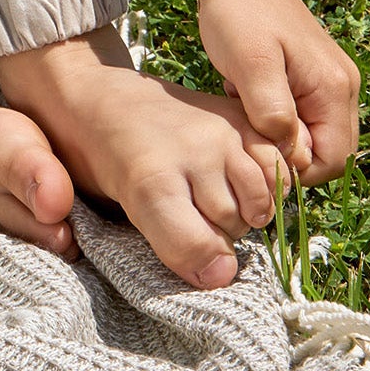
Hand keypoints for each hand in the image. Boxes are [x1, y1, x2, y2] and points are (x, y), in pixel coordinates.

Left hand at [0, 28, 283, 287]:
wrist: (93, 94)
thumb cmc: (94, 158)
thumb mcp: (112, 206)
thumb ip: (167, 242)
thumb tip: (223, 276)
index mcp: (149, 178)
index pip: (198, 247)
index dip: (200, 266)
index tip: (198, 267)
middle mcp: (191, 151)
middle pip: (231, 230)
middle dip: (215, 235)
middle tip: (187, 214)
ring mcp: (218, 131)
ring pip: (258, 202)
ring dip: (242, 212)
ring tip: (211, 198)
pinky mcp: (235, 116)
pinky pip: (276, 168)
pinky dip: (266, 184)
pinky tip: (239, 182)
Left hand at [196, 0, 360, 184]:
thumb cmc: (238, 13)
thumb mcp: (250, 64)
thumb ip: (274, 113)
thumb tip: (290, 155)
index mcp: (335, 89)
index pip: (333, 160)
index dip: (295, 169)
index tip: (256, 151)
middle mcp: (342, 88)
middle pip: (325, 150)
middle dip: (285, 151)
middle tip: (246, 128)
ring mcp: (328, 81)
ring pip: (310, 133)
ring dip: (276, 132)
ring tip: (243, 106)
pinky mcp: (309, 75)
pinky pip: (299, 114)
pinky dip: (273, 115)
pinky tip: (245, 95)